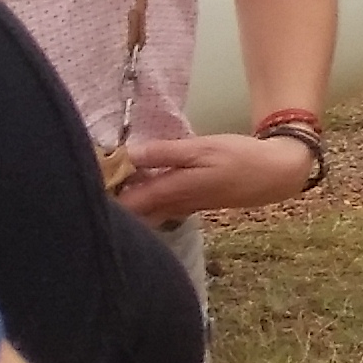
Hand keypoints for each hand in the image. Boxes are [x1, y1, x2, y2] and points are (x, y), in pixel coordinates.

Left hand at [111, 130, 318, 222]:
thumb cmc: (240, 158)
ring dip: (126, 203)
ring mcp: (182, 207)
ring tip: (111, 183)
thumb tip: (126, 154)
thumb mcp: (201, 148)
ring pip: (143, 213)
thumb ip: (163, 152)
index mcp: (170, 192)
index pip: (123, 202)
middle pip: (130, 214)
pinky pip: (157, 209)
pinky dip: (144, 201)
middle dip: (110, 203)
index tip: (86, 176)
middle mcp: (171, 205)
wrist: (276, 173)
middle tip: (93, 181)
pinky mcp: (191, 205)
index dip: (101, 194)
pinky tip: (141, 185)